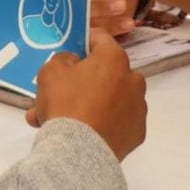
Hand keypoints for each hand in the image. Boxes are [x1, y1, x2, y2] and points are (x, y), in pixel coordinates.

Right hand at [26, 28, 146, 160]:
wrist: (79, 152)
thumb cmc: (65, 103)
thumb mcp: (50, 71)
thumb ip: (63, 59)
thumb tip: (75, 62)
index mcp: (114, 59)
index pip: (100, 38)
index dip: (84, 40)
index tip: (72, 48)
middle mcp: (133, 80)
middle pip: (107, 71)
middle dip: (86, 78)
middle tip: (63, 91)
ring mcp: (138, 108)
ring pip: (111, 98)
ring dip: (92, 102)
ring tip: (64, 118)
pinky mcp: (137, 132)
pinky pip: (117, 121)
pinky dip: (103, 122)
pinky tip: (80, 132)